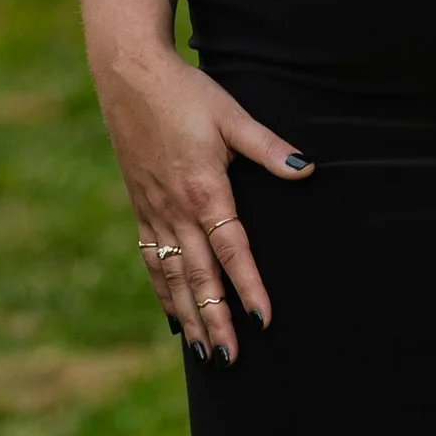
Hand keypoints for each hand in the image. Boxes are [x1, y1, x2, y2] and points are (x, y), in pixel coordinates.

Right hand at [91, 48, 311, 362]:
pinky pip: (152, 260)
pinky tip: (172, 317)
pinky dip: (163, 292)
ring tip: (205, 352)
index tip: (264, 320)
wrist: (129, 76)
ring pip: (173, 277)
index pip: (232, 250)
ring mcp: (154, 211)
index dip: (249, 287)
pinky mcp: (141, 207)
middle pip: (200, 276)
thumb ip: (269, 148)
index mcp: (205, 189)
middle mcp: (176, 209)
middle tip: (230, 359)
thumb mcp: (233, 116)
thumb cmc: (186, 93)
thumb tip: (307, 168)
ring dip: (189, 316)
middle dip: (215, 320)